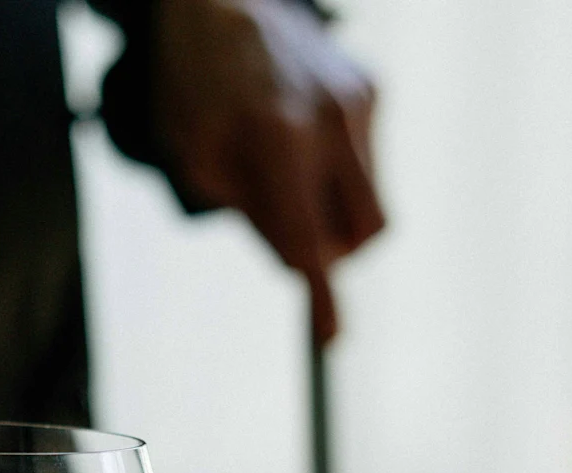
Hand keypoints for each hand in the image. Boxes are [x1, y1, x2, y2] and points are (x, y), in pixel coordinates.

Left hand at [153, 0, 384, 341]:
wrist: (223, 2)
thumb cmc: (198, 88)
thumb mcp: (198, 160)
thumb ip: (252, 215)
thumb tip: (302, 262)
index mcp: (280, 140)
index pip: (310, 242)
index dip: (320, 297)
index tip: (329, 338)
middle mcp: (332, 120)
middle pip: (362, 233)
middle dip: (330, 250)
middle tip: (287, 231)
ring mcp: (360, 102)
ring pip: (371, 203)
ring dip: (334, 211)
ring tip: (288, 172)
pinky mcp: (373, 89)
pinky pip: (369, 164)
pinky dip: (338, 171)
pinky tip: (303, 138)